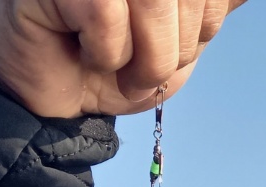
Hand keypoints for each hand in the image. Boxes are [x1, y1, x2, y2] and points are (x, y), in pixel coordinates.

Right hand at [0, 0, 246, 118]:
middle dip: (174, 47)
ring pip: (154, 2)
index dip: (203, 21)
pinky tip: (79, 47)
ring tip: (116, 63)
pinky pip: (106, 16)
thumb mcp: (184, 38)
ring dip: (146, 57)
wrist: (51, 97)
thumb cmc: (114, 61)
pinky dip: (104, 52)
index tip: (174, 41)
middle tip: (139, 64)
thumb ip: (214, 4)